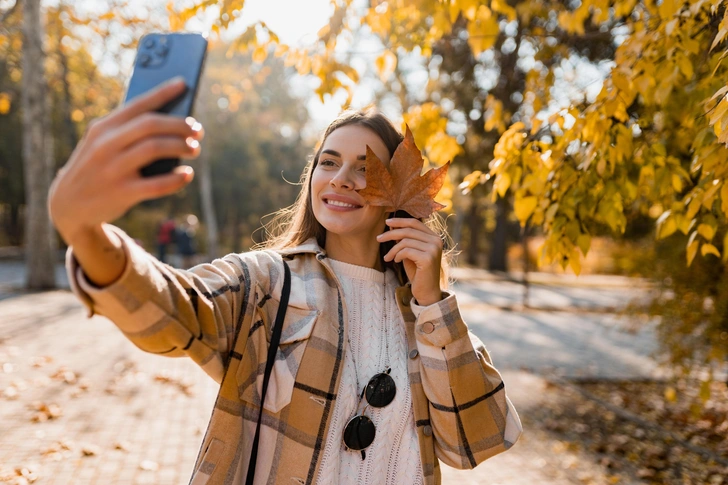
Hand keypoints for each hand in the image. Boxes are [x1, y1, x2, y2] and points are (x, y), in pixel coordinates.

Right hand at [48, 77, 203, 245]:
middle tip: (198, 130)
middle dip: (180, 124)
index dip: (163, 93)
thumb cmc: (97, 167)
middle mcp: (105, 145)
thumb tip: (173, 123)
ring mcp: (113, 169)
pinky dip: (177, 178)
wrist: (69, 204)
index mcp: (102, 128)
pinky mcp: (122, 193)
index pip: (137, 105)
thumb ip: (128, 132)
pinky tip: (187, 174)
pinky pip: (157, 184)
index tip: (184, 84)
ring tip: (195, 148)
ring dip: (181, 146)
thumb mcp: (101, 144)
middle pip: (151, 125)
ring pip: (155, 148)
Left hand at [376, 218, 442, 305]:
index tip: (387, 222)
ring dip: (393, 249)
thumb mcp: (410, 252)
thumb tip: (392, 226)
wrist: (427, 291)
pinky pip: (406, 251)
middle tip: (378, 238)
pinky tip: (396, 261)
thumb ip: (405, 240)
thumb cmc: (417, 272)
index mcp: (434, 237)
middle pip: (408, 230)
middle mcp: (436, 241)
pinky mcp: (428, 258)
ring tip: (388, 257)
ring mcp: (433, 249)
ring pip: (405, 241)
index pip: (415, 223)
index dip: (400, 221)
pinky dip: (397, 255)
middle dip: (391, 234)